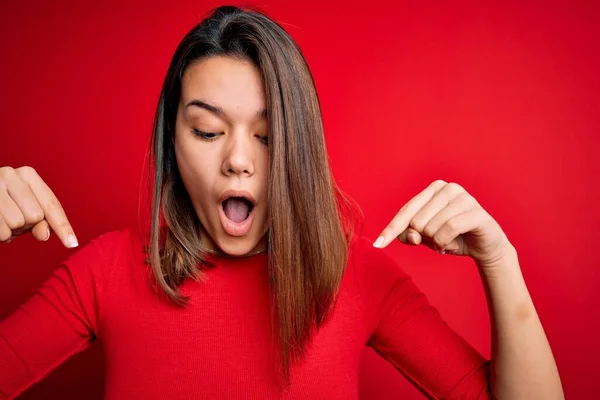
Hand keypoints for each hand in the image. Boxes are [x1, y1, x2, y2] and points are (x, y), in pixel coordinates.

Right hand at [0, 166, 77, 247]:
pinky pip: (1, 231)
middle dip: (25, 226)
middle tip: (11, 219)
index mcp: (27, 175)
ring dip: (9, 230)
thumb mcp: (24, 210)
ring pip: (16, 223)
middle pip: (35, 217)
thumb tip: (44, 235)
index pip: (51, 205)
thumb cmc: (3, 205)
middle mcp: (9, 174)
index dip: (63, 226)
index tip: (72, 244)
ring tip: (1, 221)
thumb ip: (41, 222)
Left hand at [373, 180, 513, 268]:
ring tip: (448, 241)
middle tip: (438, 240)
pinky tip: (453, 244)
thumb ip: (411, 235)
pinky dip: (445, 243)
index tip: (378, 245)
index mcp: (433, 189)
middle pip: (417, 222)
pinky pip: (448, 229)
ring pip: (431, 227)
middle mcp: (448, 188)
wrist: (485, 246)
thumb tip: (411, 235)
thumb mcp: (426, 238)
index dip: (391, 230)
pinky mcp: (476, 211)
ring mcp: (463, 197)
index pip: (406, 211)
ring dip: (437, 242)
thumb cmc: (452, 237)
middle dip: (425, 238)